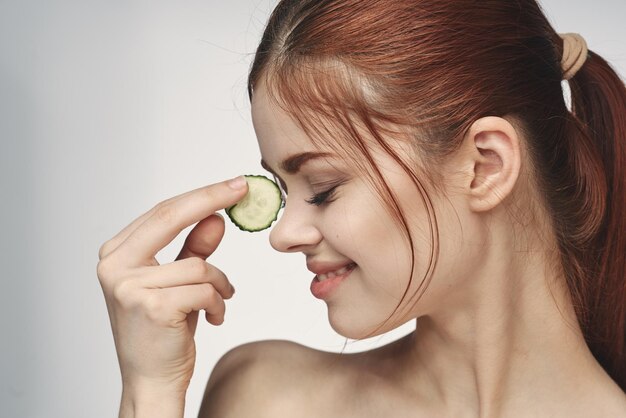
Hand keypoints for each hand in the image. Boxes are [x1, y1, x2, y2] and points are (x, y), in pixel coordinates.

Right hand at [97, 176, 247, 393]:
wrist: (150, 381)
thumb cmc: (162, 332)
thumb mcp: (178, 282)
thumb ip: (194, 249)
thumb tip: (215, 218)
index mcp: (116, 254)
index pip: (162, 212)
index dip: (200, 196)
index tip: (231, 185)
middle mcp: (115, 266)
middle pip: (170, 217)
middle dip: (211, 200)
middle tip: (241, 189)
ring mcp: (130, 286)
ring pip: (199, 264)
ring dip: (220, 284)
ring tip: (218, 302)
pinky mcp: (152, 306)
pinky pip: (205, 289)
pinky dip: (218, 303)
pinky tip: (212, 317)